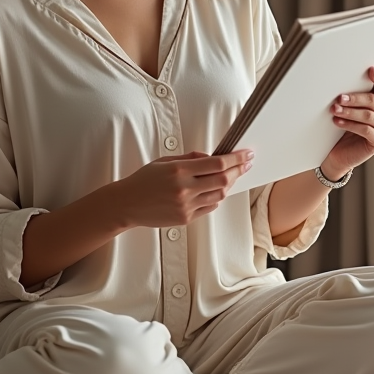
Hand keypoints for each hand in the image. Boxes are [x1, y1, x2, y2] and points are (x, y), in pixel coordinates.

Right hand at [112, 150, 252, 227]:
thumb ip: (190, 158)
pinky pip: (209, 207)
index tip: (247, 154)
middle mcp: (184, 188)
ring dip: (229, 184)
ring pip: (219, 195)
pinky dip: (216, 197)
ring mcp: (186, 205)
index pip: (217, 163)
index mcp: (179, 170)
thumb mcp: (165, 161)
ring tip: (232, 176)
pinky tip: (216, 190)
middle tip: (246, 164)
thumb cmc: (144, 180)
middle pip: (223, 180)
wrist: (127, 204)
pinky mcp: (186, 218)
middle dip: (239, 170)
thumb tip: (211, 156)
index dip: (236, 158)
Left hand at [321, 67, 373, 178]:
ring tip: (335, 110)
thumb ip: (350, 97)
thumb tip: (340, 81)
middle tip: (339, 98)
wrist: (337, 154)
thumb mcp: (347, 109)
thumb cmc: (341, 128)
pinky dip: (350, 124)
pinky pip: (366, 130)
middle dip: (355, 98)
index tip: (370, 70)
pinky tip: (337, 122)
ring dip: (350, 112)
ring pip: (369, 115)